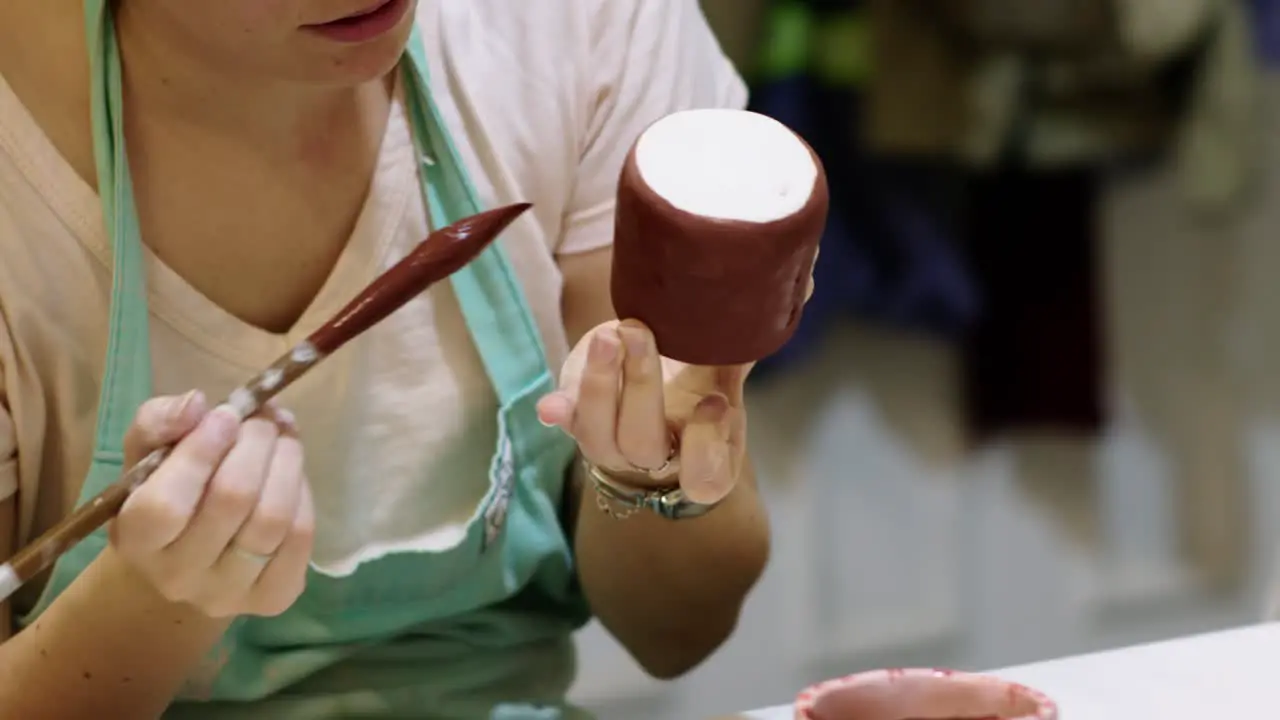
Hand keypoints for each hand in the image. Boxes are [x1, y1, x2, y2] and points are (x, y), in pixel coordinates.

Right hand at [110, 391, 314, 618]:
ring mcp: (228, 593)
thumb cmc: (162, 492)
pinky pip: (302, 537)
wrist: (188, 558)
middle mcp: (178, 577)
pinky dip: (302, 492)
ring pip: (274, 517)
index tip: (226, 414)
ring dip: (287, 461)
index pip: (167, 503)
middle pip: (233, 500)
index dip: (202, 451)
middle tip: (263, 416)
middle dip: (256, 444)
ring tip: (283, 433)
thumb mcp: (146, 452)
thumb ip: (160, 422)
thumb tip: (197, 405)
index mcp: (135, 541)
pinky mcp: (274, 598)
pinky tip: (291, 471)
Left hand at [537, 320, 751, 504]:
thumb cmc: (699, 381)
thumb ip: (738, 357)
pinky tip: (551, 405)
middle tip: (641, 332)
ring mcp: (613, 447)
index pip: (706, 479)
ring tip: (610, 336)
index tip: (713, 403)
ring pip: (599, 435)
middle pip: (643, 446)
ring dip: (599, 385)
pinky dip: (560, 413)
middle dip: (640, 390)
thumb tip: (778, 306)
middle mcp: (655, 462)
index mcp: (703, 457)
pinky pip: (568, 423)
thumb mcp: (724, 374)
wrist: (657, 378)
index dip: (706, 447)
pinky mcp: (581, 422)